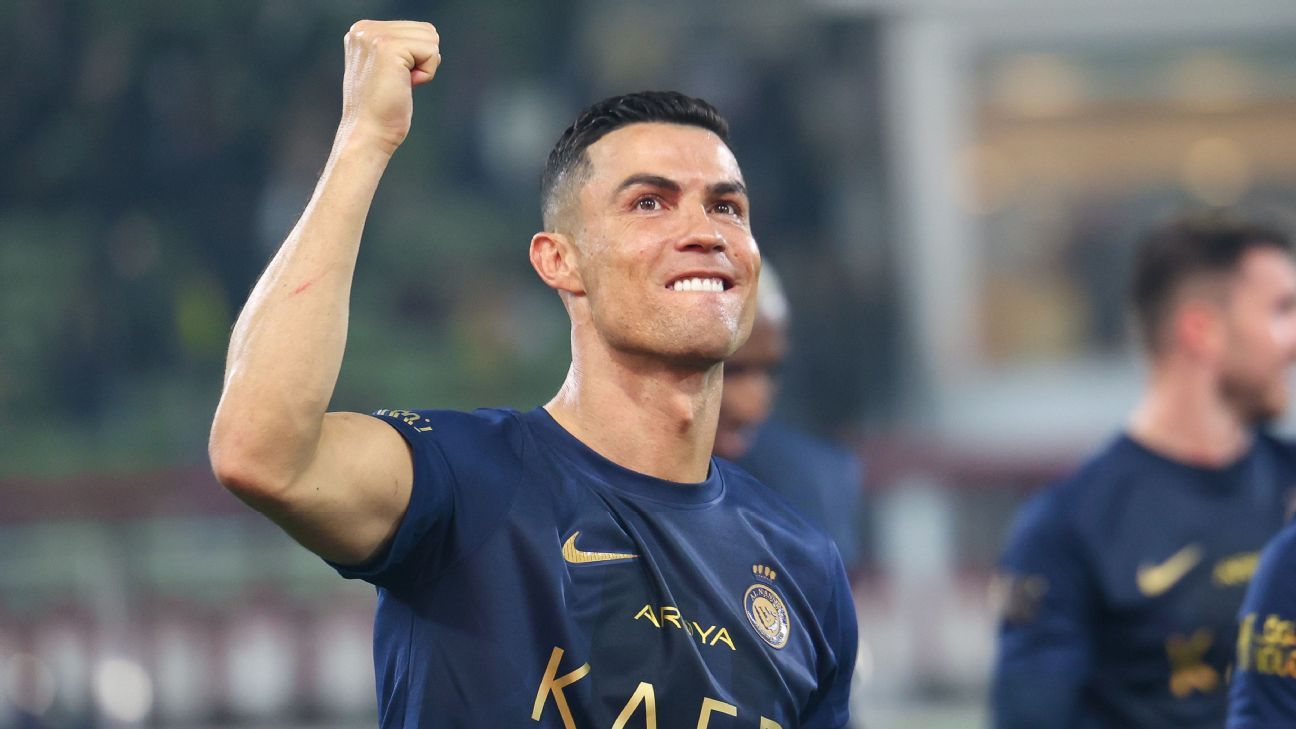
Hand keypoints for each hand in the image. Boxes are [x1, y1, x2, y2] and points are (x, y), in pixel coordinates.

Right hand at [338, 20, 440, 155]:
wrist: (367, 133)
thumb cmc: (381, 109)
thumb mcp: (386, 68)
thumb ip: (400, 48)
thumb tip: (431, 38)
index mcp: (362, 31)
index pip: (415, 29)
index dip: (416, 59)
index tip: (393, 78)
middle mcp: (364, 29)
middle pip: (426, 31)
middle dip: (422, 61)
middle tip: (398, 83)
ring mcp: (374, 36)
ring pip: (431, 39)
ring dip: (424, 68)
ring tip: (399, 84)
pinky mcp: (388, 47)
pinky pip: (431, 52)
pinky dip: (426, 74)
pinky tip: (404, 86)